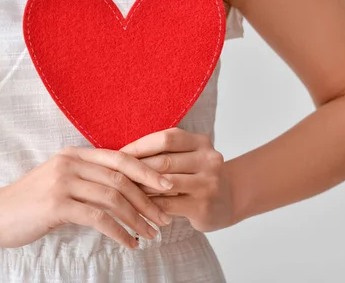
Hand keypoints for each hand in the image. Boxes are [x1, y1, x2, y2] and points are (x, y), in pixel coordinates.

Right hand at [0, 146, 173, 248]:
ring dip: (137, 219)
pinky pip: (98, 218)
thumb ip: (87, 179)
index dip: (148, 172)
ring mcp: (63, 182)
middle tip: (164, 219)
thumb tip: (123, 191)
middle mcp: (70, 162)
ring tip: (151, 235)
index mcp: (74, 154)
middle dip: (148, 200)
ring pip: (113, 198)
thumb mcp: (60, 181)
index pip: (121, 158)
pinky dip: (119, 232)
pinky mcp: (57, 204)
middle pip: (121, 178)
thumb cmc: (30, 201)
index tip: (169, 187)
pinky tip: (129, 243)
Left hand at [120, 128, 235, 231]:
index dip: (139, 146)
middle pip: (163, 161)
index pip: (165, 139)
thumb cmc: (197, 174)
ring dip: (139, 187)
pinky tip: (135, 206)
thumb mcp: (188, 155)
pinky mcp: (204, 206)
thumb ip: (163, 151)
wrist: (231, 199)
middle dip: (135, 168)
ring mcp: (209, 183)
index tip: (117, 154)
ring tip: (120, 189)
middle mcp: (209, 159)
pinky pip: (167, 204)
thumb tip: (120, 154)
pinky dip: (148, 205)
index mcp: (201, 141)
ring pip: (163, 183)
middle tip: (113, 174)